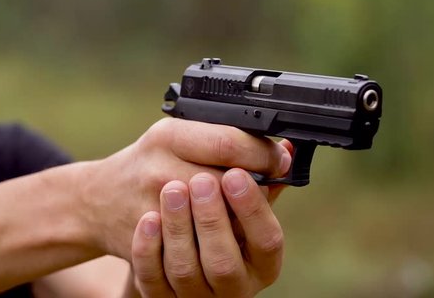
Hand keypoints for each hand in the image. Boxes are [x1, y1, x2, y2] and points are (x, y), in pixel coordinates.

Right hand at [81, 118, 291, 259]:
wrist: (97, 200)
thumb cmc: (150, 163)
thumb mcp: (183, 138)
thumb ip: (231, 142)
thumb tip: (286, 152)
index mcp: (169, 136)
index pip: (230, 143)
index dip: (264, 155)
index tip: (279, 162)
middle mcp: (158, 170)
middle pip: (227, 184)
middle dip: (251, 191)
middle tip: (260, 191)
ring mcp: (151, 209)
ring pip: (214, 224)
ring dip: (236, 223)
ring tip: (238, 217)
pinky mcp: (148, 245)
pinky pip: (192, 254)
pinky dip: (212, 249)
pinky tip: (219, 240)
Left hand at [131, 168, 285, 297]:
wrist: (156, 231)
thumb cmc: (210, 212)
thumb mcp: (239, 199)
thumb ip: (259, 178)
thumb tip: (285, 149)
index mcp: (262, 261)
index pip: (268, 240)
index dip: (253, 208)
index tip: (236, 174)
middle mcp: (233, 285)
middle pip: (224, 262)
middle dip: (212, 219)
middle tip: (201, 180)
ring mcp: (195, 294)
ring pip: (185, 270)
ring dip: (179, 228)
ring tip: (172, 190)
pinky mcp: (160, 296)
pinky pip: (151, 278)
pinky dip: (148, 249)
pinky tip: (149, 218)